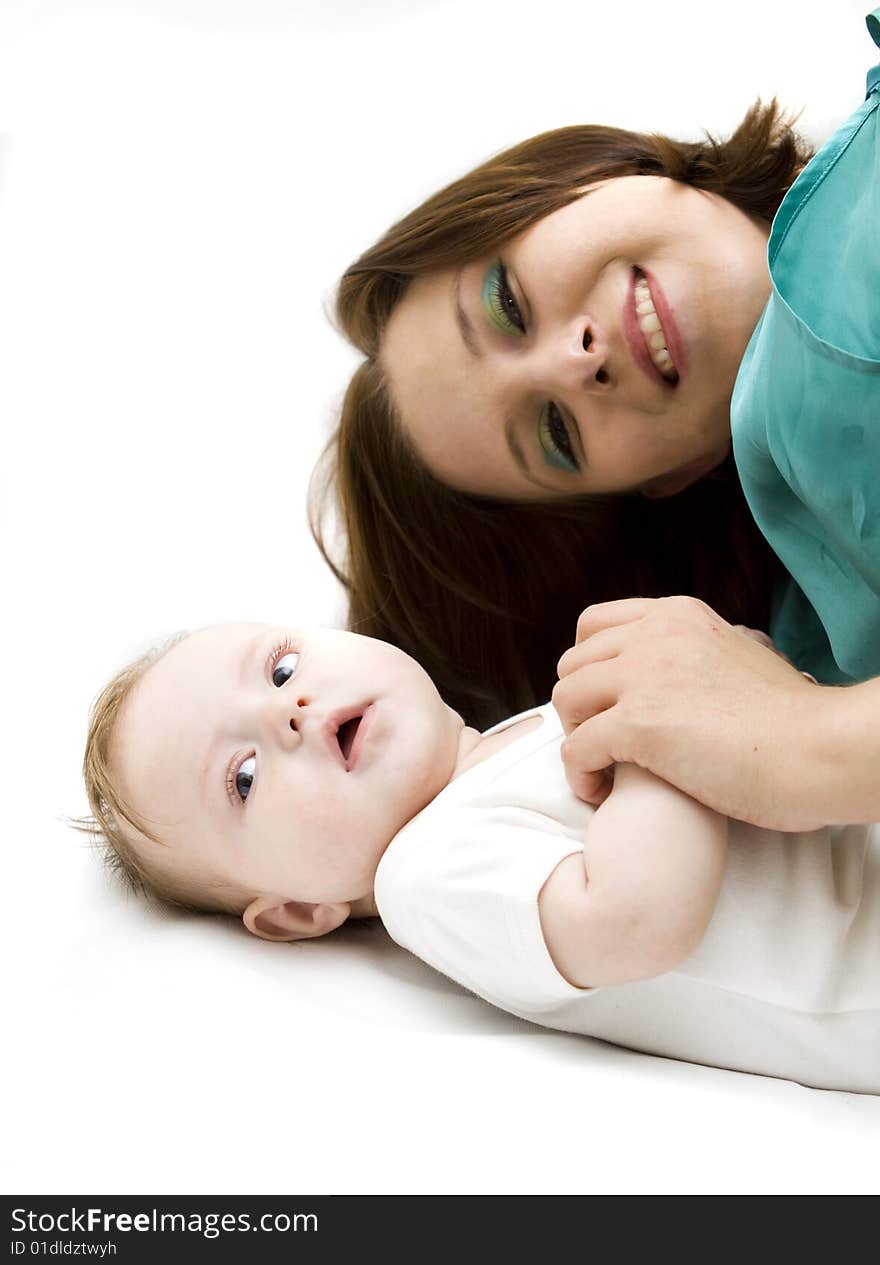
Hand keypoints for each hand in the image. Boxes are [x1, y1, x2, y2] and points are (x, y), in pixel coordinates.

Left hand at [552, 596, 822, 829]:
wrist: (819, 750)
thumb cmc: (791, 722)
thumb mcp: (737, 656)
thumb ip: (695, 656)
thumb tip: (673, 674)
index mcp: (677, 616)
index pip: (593, 624)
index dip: (588, 667)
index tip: (604, 702)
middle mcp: (654, 635)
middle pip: (572, 663)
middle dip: (579, 707)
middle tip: (603, 742)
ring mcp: (644, 676)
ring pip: (565, 700)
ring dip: (575, 738)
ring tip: (603, 769)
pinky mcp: (639, 724)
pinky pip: (575, 749)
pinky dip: (580, 776)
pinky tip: (602, 793)